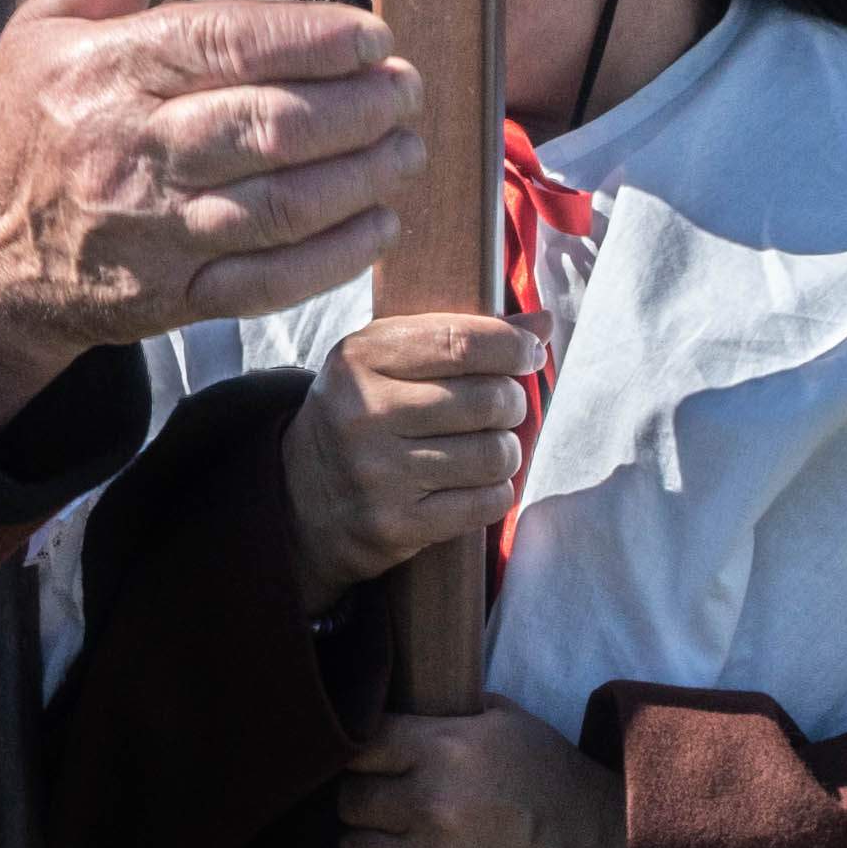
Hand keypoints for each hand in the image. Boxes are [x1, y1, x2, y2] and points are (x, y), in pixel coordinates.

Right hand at [0, 0, 429, 391]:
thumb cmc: (29, 124)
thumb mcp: (47, 25)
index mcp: (106, 71)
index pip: (223, 44)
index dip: (311, 39)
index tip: (373, 37)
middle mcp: (131, 150)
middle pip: (266, 127)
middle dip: (356, 108)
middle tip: (407, 91)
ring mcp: (153, 232)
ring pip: (278, 207)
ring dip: (359, 178)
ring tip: (407, 149)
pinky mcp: (171, 299)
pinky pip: (266, 282)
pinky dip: (332, 257)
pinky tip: (378, 223)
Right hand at [277, 312, 536, 589]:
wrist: (303, 495)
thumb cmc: (365, 413)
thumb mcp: (390, 359)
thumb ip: (462, 335)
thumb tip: (543, 324)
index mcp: (359, 358)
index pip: (460, 342)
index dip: (511, 346)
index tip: (530, 353)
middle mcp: (364, 413)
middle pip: (487, 400)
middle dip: (513, 402)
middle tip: (505, 407)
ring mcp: (378, 472)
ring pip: (494, 454)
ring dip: (507, 450)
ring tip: (489, 446)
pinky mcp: (395, 523)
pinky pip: (485, 502)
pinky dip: (496, 491)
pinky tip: (477, 482)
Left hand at [328, 702, 624, 847]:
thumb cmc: (554, 786)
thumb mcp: (509, 724)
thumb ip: (446, 713)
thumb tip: (396, 708)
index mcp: (445, 750)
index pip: (362, 746)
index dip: (365, 756)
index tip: (376, 766)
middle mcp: (432, 806)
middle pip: (350, 802)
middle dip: (366, 801)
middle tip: (388, 807)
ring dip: (365, 847)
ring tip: (389, 845)